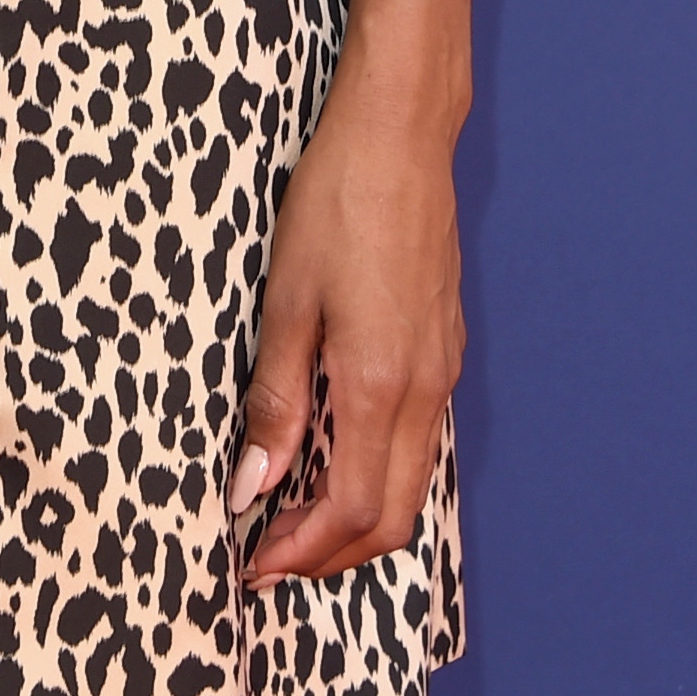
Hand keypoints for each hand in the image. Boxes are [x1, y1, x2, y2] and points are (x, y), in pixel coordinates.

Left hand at [230, 70, 465, 586]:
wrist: (398, 132)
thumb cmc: (336, 200)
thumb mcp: (288, 299)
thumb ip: (276, 398)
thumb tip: (252, 484)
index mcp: (381, 382)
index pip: (353, 509)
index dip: (303, 551)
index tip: (253, 562)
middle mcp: (424, 387)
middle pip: (394, 515)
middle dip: (333, 553)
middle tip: (270, 554)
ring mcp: (442, 367)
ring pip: (412, 480)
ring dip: (357, 515)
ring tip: (292, 512)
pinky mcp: (443, 345)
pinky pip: (419, 437)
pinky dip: (379, 470)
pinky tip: (332, 450)